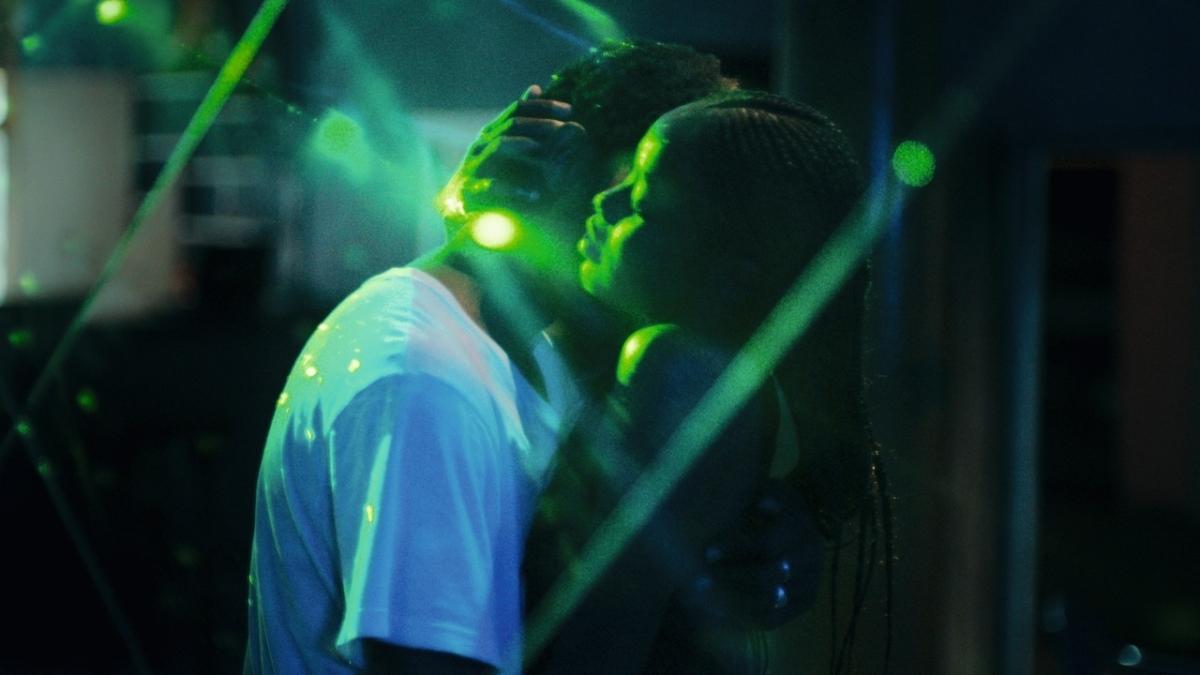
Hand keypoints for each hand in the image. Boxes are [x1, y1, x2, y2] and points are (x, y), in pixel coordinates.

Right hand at [452, 85, 600, 223]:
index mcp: (492, 132)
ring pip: (499, 145)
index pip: (518, 109)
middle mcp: (482, 143)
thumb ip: (521, 121)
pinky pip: (492, 186)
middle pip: (512, 124)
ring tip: (544, 148)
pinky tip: (534, 195)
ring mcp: (475, 165)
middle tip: (565, 128)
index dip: (544, 106)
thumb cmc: (486, 173)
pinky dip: (514, 189)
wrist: (456, 207)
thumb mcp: (503, 144)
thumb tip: (536, 87)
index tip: (571, 110)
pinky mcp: (471, 190)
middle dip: (541, 124)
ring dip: (524, 144)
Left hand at [681, 480, 824, 629]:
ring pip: (769, 602)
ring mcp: (809, 585)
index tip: (708, 553)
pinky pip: (771, 619)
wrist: (806, 525)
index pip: (767, 544)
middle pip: (767, 577)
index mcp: (801, 530)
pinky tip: (717, 613)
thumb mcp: (773, 491)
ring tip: (702, 600)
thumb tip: (761, 504)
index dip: (737, 550)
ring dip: (733, 602)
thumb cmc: (776, 504)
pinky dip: (743, 618)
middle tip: (698, 582)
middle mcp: (810, 560)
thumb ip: (766, 494)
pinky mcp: (803, 604)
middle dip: (730, 580)